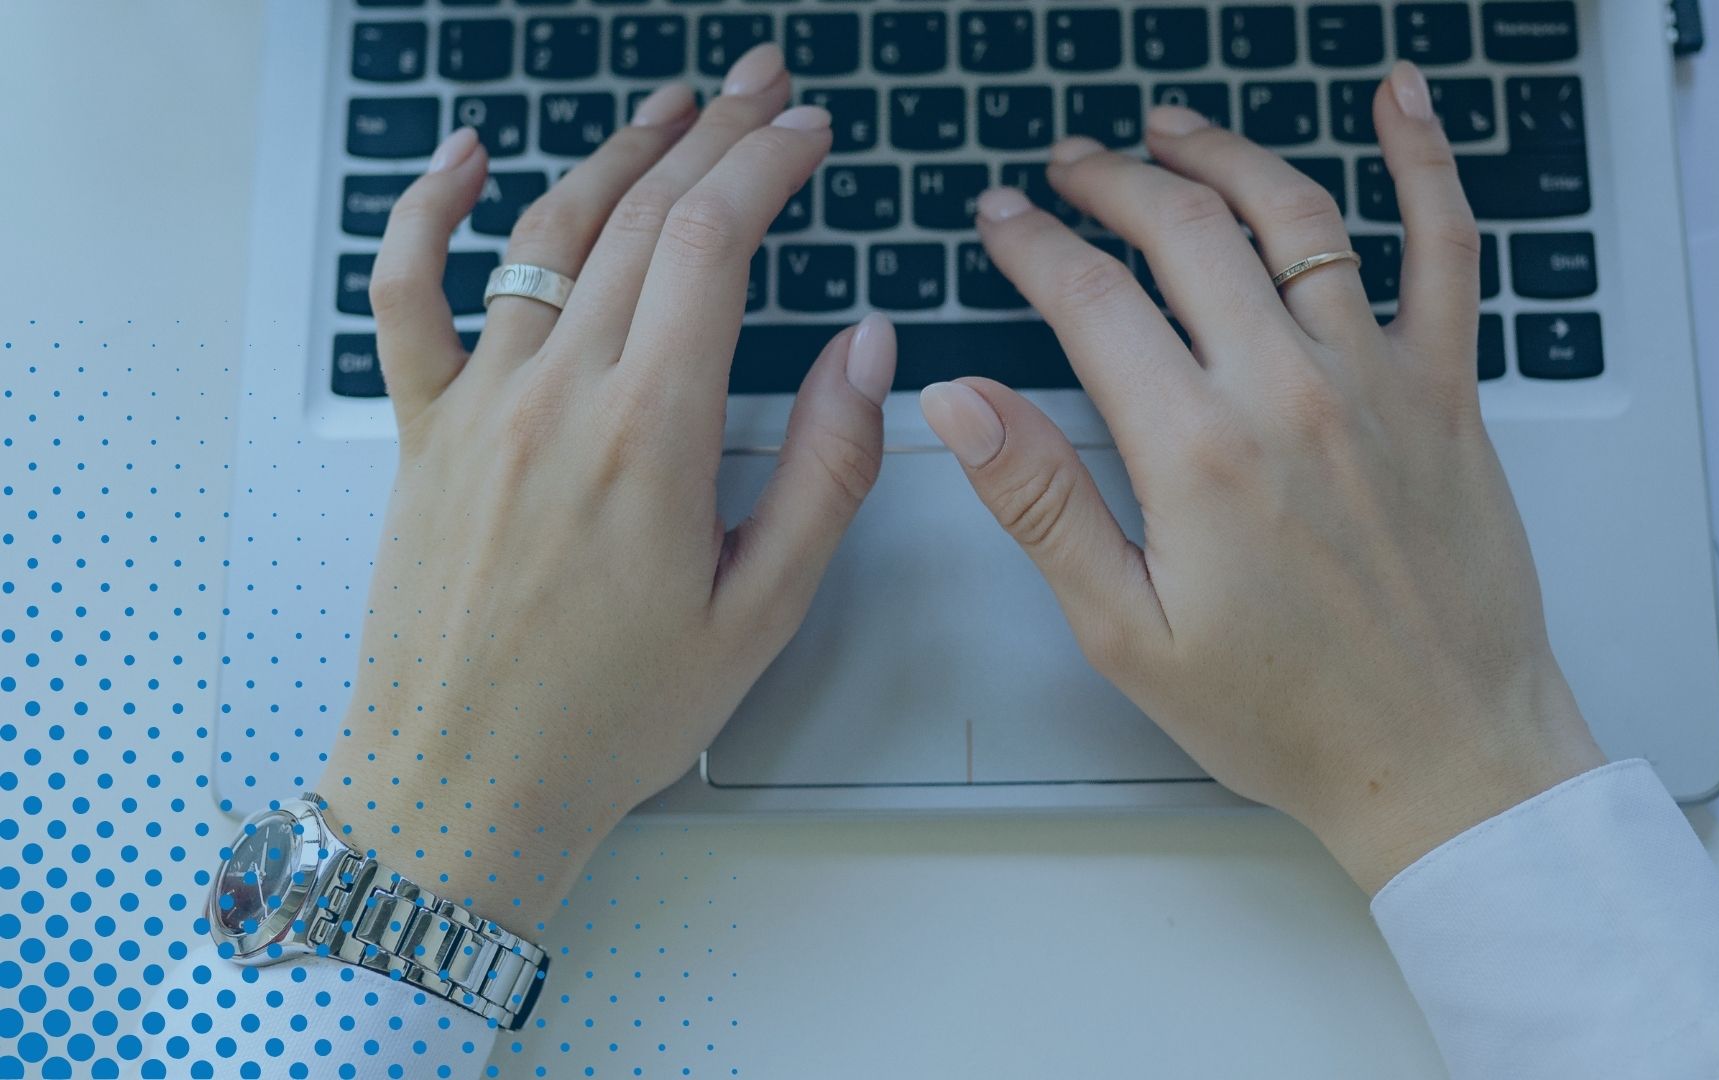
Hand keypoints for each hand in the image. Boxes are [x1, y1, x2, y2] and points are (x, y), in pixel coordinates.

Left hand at [318, 45, 895, 934]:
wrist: (467, 782)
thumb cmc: (616, 715)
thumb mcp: (761, 612)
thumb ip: (825, 470)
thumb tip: (868, 348)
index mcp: (650, 437)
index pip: (713, 244)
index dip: (767, 167)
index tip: (809, 134)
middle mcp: (557, 396)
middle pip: (641, 216)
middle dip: (714, 135)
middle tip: (764, 87)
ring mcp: (480, 405)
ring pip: (548, 233)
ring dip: (617, 152)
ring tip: (673, 106)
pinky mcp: (425, 430)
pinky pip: (408, 295)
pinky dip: (430, 210)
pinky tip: (469, 156)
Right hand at [920, 62, 1604, 892]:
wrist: (1442, 757)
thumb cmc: (1288, 715)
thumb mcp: (1129, 632)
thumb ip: (1042, 503)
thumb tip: (958, 402)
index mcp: (1199, 451)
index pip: (1090, 299)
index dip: (1031, 244)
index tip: (1000, 221)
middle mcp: (1290, 391)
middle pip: (1184, 231)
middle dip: (1109, 180)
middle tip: (1068, 167)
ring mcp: (1378, 379)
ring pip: (1295, 215)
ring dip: (1222, 154)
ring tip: (1170, 130)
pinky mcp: (1448, 390)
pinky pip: (1446, 249)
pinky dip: (1426, 163)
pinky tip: (1401, 101)